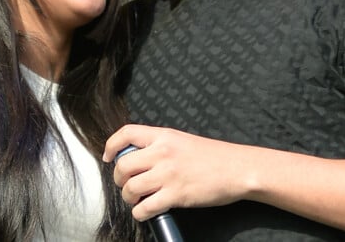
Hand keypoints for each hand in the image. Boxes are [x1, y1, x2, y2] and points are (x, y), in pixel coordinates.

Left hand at [104, 124, 254, 221]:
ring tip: (135, 198)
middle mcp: (162, 152)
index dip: (111, 145)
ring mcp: (168, 174)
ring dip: (128, 196)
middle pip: (123, 164)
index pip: (126, 133)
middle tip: (124, 183)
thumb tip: (137, 155)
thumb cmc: (212, 156)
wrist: (236, 168)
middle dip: (118, 178)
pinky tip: (144, 211)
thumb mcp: (180, 140)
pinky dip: (139, 212)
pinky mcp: (176, 195)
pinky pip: (145, 206)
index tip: (107, 157)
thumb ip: (158, 145)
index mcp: (163, 135)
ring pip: (130, 187)